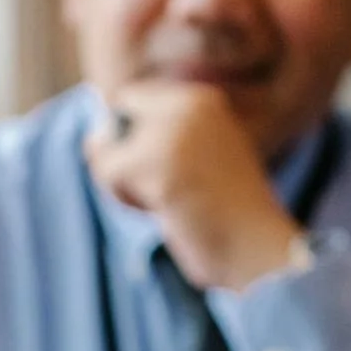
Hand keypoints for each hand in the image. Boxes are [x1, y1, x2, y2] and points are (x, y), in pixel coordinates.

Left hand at [83, 80, 301, 292]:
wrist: (259, 249)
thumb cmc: (225, 215)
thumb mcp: (192, 162)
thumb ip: (153, 141)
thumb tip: (91, 140)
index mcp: (201, 101)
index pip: (130, 101)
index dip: (131, 141)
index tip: (168, 170)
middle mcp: (187, 106)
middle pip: (112, 125)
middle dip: (123, 163)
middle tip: (167, 191)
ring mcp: (173, 133)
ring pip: (104, 151)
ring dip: (123, 186)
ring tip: (168, 203)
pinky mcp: (158, 164)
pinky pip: (107, 174)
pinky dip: (125, 201)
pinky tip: (163, 212)